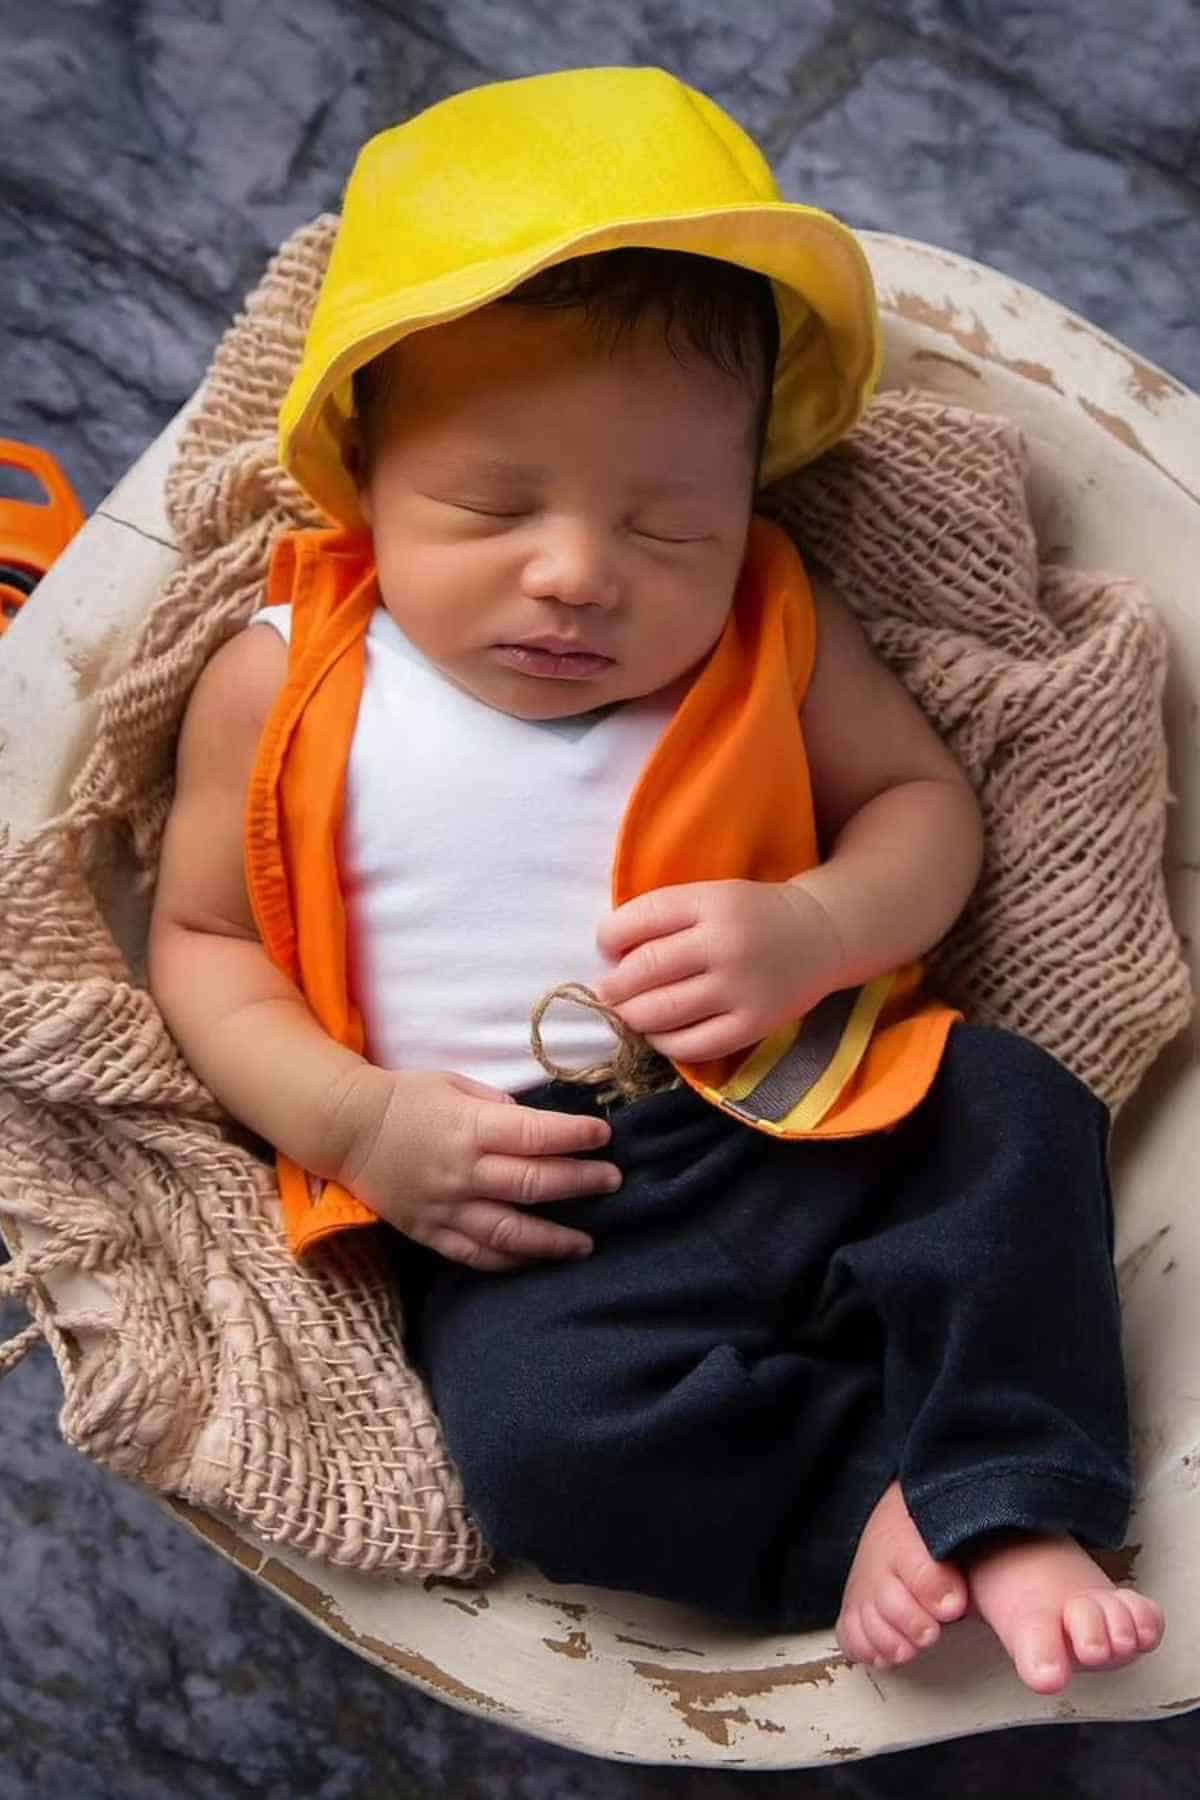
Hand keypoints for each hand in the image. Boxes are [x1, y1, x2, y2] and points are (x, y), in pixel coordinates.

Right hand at [332, 1067, 621, 1272]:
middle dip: (580, 1183)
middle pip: (532, 1183)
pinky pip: (476, 1255)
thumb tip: (535, 1126)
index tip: (604, 1136)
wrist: (348, 1130)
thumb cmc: (407, 1098)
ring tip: (587, 1243)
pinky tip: (537, 1260)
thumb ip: (499, 1105)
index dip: (574, 1136)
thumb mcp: (455, 1084)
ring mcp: (447, 1207)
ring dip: (553, 1240)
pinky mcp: (431, 1232)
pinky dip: (510, 1262)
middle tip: (612, 1181)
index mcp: (469, 1127)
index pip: (533, 1135)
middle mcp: (462, 1171)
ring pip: (509, 1232)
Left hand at [594, 879, 843, 1063]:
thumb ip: (667, 918)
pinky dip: (664, 1043)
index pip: (640, 919)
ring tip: (628, 1013)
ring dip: (632, 1016)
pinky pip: (693, 1045)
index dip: (610, 937)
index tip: (607, 949)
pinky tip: (659, 1034)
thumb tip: (610, 955)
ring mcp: (740, 988)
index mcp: (711, 903)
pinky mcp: (753, 1024)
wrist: (822, 935)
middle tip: (608, 992)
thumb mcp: (713, 896)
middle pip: (646, 969)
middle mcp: (725, 944)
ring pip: (662, 1012)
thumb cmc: (753, 915)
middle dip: (614, 986)